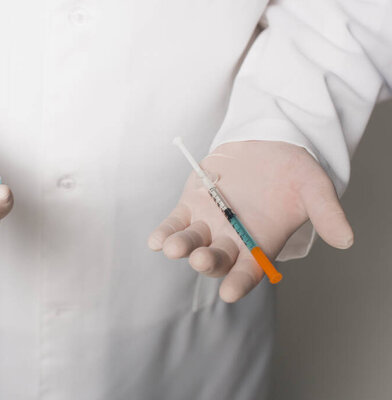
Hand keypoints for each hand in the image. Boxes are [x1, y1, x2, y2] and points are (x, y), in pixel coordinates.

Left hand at [148, 141, 352, 302]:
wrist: (266, 145)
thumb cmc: (292, 172)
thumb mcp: (314, 187)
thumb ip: (326, 212)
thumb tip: (346, 239)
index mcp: (260, 243)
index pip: (249, 270)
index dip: (240, 282)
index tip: (232, 292)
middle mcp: (232, 239)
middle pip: (218, 258)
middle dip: (210, 262)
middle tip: (203, 260)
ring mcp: (208, 224)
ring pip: (192, 242)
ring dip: (182, 247)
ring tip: (172, 247)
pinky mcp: (190, 206)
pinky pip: (174, 223)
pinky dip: (165, 231)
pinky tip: (156, 239)